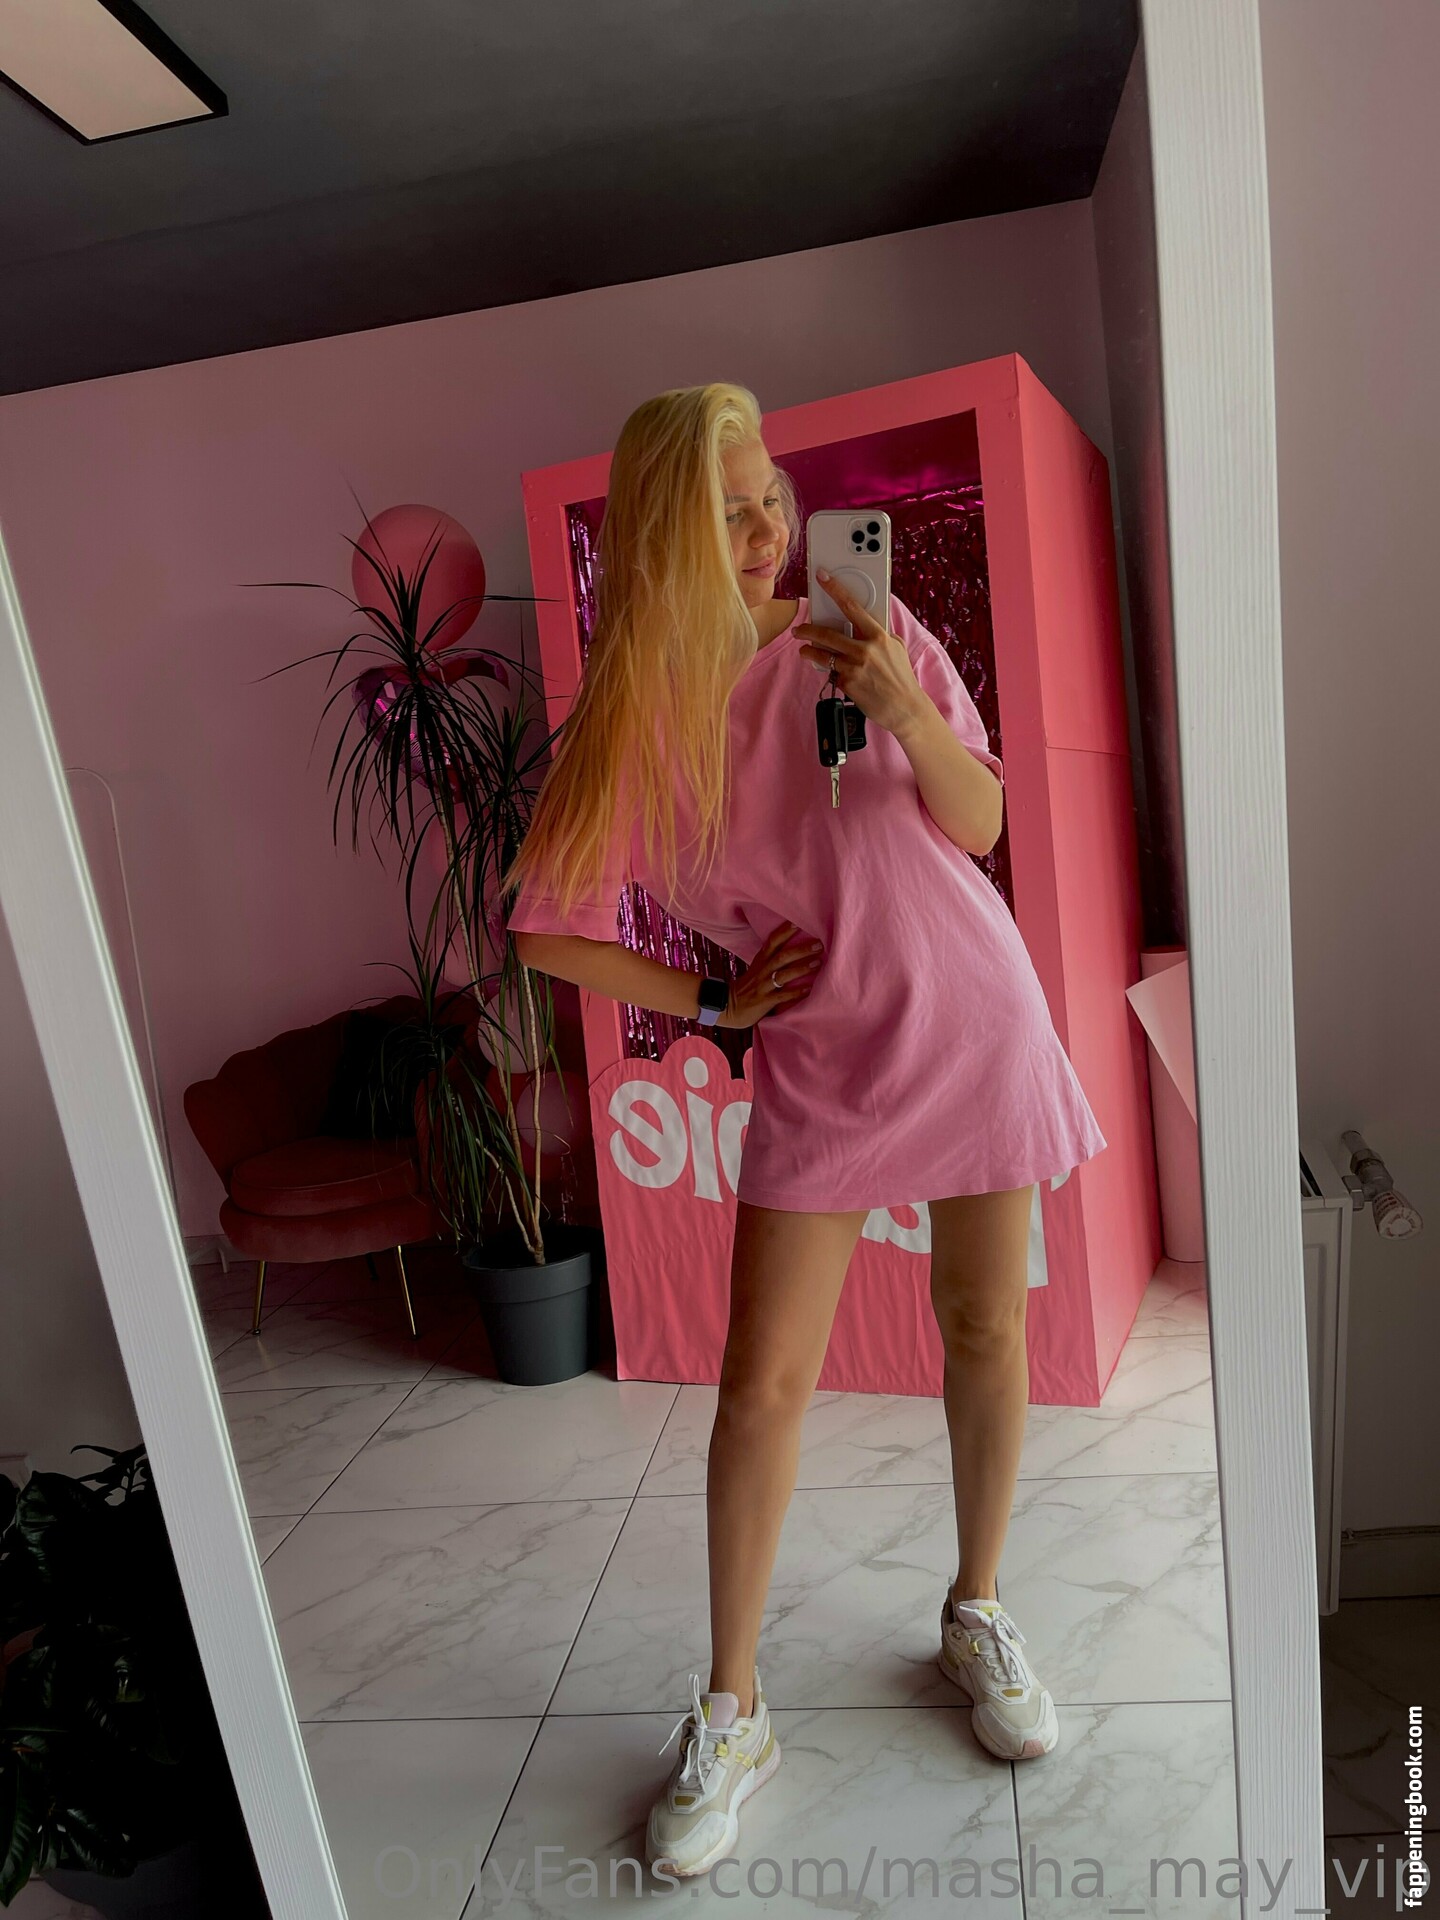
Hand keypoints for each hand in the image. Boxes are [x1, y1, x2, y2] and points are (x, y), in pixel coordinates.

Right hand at [720, 920, 824, 1026]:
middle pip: (782, 956)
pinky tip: (808, 990)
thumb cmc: (748, 986)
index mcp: (761, 960)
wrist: (728, 1006)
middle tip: (819, 944)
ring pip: (783, 975)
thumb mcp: (757, 968)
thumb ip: (772, 958)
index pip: (772, 941)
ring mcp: (763, 986)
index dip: (785, 931)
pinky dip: (796, 993)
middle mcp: (762, 970)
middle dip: (801, 950)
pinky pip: (782, 996)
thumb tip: (796, 948)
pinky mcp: (764, 1001)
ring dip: (801, 968)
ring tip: (817, 963)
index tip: (799, 922)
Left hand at [796, 568, 928, 738]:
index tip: (822, 577)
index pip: (852, 606)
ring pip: (823, 655)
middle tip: (798, 629)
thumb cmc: (901, 677)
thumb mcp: (896, 648)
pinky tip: (834, 673)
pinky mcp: (848, 684)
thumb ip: (880, 635)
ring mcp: (855, 667)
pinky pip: (833, 674)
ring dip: (809, 651)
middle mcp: (865, 650)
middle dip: (808, 630)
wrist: (905, 708)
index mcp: (879, 636)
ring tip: (804, 650)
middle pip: (827, 633)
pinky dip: (831, 672)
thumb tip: (864, 625)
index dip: (835, 589)